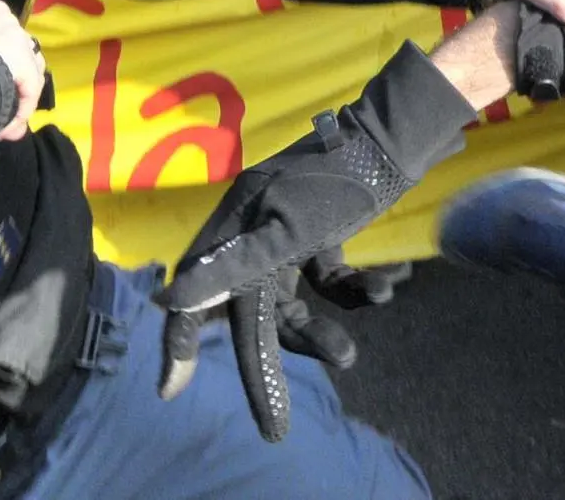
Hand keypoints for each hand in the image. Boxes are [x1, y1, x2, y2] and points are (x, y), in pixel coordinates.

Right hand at [157, 44, 472, 439]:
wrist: (396, 139)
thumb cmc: (338, 179)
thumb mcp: (287, 227)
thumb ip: (235, 268)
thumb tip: (169, 302)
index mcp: (233, 227)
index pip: (196, 293)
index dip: (179, 341)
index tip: (171, 391)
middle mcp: (252, 233)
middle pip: (251, 311)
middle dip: (269, 362)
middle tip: (277, 425)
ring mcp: (287, 236)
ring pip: (292, 302)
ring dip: (320, 331)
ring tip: (349, 356)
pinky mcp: (320, 236)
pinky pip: (327, 278)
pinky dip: (352, 291)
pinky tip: (387, 292)